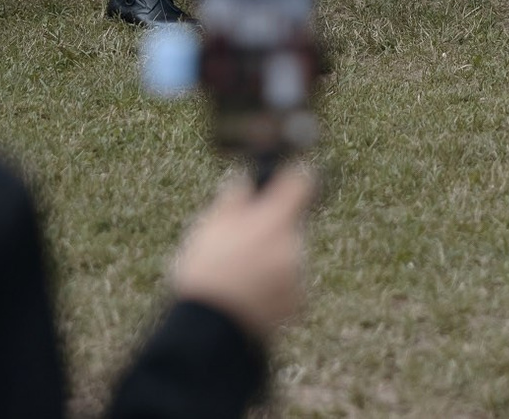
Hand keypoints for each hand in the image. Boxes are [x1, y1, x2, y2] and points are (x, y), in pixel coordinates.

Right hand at [170, 163, 314, 342]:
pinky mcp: (299, 303)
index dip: (294, 178)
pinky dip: (274, 287)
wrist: (209, 330)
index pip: (303, 182)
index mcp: (275, 220)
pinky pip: (289, 284)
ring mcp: (298, 276)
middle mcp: (294, 245)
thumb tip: (247, 181)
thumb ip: (236, 197)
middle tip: (241, 244)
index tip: (285, 182)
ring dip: (272, 259)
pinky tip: (249, 295)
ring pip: (289, 255)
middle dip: (272, 229)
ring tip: (239, 275)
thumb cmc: (205, 273)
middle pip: (292, 224)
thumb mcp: (211, 226)